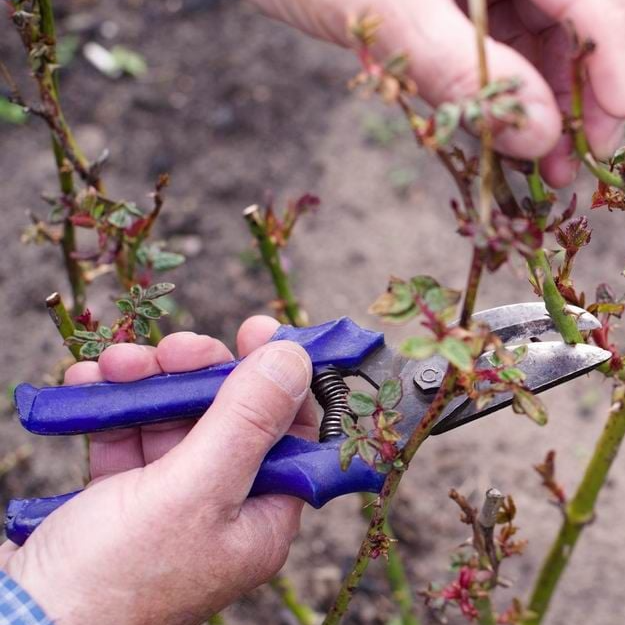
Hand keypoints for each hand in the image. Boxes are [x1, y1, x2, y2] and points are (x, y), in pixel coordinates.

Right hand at [0, 317, 316, 624]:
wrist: (20, 620)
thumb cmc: (116, 576)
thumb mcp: (195, 490)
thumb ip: (247, 421)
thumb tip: (296, 359)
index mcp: (263, 520)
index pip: (293, 434)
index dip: (280, 379)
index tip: (258, 330)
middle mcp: (225, 512)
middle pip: (232, 419)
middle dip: (200, 374)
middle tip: (173, 347)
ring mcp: (171, 507)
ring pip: (175, 421)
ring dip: (148, 384)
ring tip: (116, 364)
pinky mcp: (120, 501)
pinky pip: (128, 438)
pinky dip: (111, 408)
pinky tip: (89, 384)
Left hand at [128, 0, 624, 185]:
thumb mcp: (374, 3)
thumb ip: (461, 70)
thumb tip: (543, 139)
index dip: (618, 56)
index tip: (617, 129)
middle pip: (590, 1)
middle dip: (589, 85)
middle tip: (580, 162)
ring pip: (557, 22)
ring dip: (556, 95)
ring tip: (544, 167)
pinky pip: (516, 30)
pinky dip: (515, 83)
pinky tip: (510, 132)